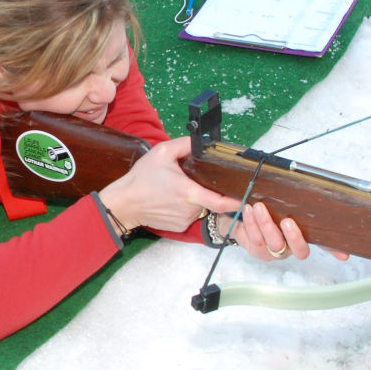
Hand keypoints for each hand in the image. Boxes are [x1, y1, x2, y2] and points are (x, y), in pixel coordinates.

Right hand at [98, 137, 242, 232]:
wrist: (124, 204)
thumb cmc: (140, 179)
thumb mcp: (161, 153)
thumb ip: (185, 145)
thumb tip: (202, 142)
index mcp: (188, 191)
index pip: (221, 201)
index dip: (236, 201)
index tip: (246, 197)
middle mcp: (189, 208)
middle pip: (210, 199)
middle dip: (206, 189)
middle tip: (189, 179)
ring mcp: (185, 219)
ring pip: (201, 206)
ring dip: (195, 198)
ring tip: (176, 189)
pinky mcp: (179, 227)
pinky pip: (190, 215)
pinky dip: (186, 207)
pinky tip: (171, 200)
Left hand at [213, 201, 350, 263]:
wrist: (242, 214)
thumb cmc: (267, 208)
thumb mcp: (282, 202)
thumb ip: (296, 201)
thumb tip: (311, 187)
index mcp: (303, 235)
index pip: (323, 243)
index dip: (334, 250)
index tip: (344, 255)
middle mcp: (291, 247)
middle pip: (299, 250)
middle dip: (294, 236)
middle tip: (287, 221)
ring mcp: (275, 251)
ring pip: (274, 243)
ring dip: (266, 224)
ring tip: (259, 207)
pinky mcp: (257, 251)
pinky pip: (256, 240)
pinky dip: (251, 223)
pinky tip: (248, 210)